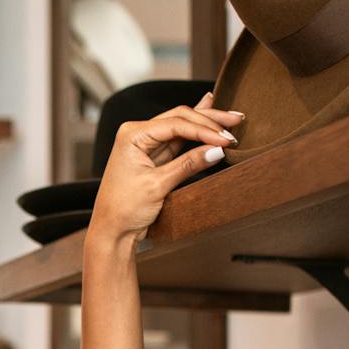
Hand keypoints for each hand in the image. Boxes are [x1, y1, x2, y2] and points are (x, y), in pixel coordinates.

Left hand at [86, 92, 242, 252]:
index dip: (204, 130)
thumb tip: (217, 150)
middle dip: (209, 120)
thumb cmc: (124, 209)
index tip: (226, 139)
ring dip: (206, 125)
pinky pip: (179, 140)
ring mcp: (146, 144)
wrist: (112, 231)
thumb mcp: (158, 185)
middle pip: (180, 118)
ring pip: (182, 127)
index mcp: (132, 135)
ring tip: (232, 119)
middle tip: (236, 121)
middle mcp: (137, 134)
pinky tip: (210, 117)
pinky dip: (197, 134)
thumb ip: (188, 164)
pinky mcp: (154, 156)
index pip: (175, 123)